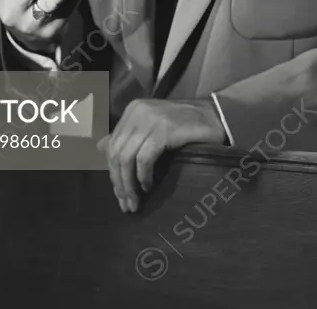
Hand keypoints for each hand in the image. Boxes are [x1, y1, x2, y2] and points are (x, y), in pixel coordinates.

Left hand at [99, 98, 225, 212]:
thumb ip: (129, 137)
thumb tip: (99, 147)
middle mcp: (138, 112)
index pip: (113, 146)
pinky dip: (143, 175)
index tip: (120, 196)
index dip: (114, 173)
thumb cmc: (185, 126)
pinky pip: (144, 158)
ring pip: (127, 157)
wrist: (216, 116)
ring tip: (136, 202)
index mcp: (133, 111)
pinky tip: (148, 186)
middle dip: (119, 182)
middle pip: (117, 153)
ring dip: (129, 184)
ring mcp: (151, 119)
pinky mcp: (164, 129)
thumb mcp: (152, 128)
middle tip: (127, 205)